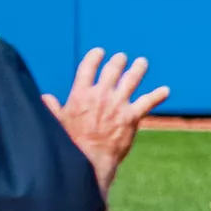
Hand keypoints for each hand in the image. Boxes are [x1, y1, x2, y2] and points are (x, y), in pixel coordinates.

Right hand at [43, 49, 169, 195]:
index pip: (88, 68)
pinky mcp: (131, 117)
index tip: (100, 52)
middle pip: (111, 71)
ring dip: (137, 70)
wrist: (90, 158)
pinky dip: (158, 95)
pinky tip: (166, 91)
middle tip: (122, 57)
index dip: (95, 58)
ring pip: (130, 81)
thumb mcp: (58, 122)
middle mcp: (100, 95)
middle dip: (117, 62)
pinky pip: (148, 102)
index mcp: (80, 94)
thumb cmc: (72, 143)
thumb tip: (45, 98)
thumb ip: (52, 107)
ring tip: (142, 63)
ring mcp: (117, 104)